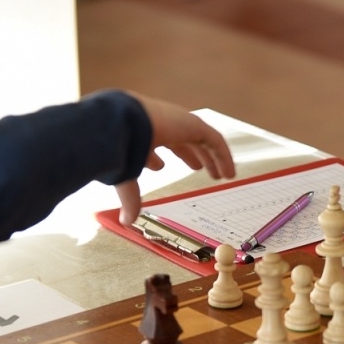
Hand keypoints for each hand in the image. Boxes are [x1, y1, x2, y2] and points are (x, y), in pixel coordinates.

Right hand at [116, 94, 235, 224]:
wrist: (120, 125)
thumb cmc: (116, 148)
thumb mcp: (126, 177)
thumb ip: (130, 198)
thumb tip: (127, 221)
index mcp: (139, 132)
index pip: (150, 143)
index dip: (156, 157)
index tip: (160, 167)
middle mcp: (159, 124)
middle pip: (179, 140)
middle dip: (189, 155)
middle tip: (198, 168)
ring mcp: (178, 122)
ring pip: (200, 140)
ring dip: (208, 157)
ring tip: (218, 175)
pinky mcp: (194, 124)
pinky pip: (214, 140)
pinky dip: (222, 156)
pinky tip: (228, 174)